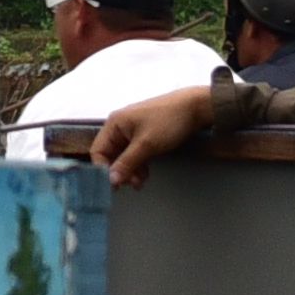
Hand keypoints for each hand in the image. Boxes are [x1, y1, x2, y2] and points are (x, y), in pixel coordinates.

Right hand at [95, 81, 227, 189]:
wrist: (196, 108)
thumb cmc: (168, 122)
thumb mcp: (146, 145)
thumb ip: (127, 163)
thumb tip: (111, 181)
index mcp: (114, 124)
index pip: (98, 151)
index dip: (103, 169)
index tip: (112, 186)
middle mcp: (120, 126)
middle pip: (111, 155)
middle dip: (119, 172)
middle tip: (130, 185)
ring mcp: (132, 131)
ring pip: (123, 157)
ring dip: (130, 171)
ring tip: (140, 183)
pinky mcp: (144, 135)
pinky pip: (134, 154)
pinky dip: (138, 165)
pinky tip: (145, 176)